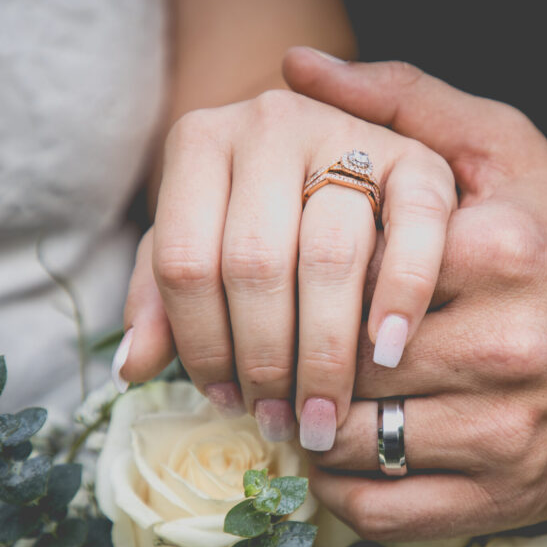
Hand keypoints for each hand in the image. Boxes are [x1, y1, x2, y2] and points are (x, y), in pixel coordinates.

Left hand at [116, 90, 455, 451]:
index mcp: (201, 143)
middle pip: (256, 263)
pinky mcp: (414, 156)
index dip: (202, 346)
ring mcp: (345, 134)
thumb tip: (132, 367)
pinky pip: (413, 227)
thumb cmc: (260, 210)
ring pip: (329, 256)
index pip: (185, 262)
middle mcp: (268, 124)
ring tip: (322, 413)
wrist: (341, 146)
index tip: (226, 402)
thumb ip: (162, 296)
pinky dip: (402, 291)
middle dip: (266, 360)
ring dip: (325, 351)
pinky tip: (387, 350)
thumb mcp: (200, 240)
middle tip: (281, 422)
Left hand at [283, 48, 546, 539]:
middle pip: (339, 358)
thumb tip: (298, 66)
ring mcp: (505, 432)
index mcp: (499, 252)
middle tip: (278, 344)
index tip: (291, 275)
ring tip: (305, 395)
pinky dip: (338, 488)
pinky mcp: (503, 495)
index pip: (346, 269)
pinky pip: (380, 510)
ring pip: (346, 439)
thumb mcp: (506, 151)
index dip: (303, 273)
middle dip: (297, 353)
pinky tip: (338, 453)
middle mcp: (506, 347)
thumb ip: (406, 103)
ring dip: (306, 422)